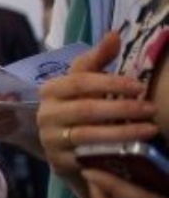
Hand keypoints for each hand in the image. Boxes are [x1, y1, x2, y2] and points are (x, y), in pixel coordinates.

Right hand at [36, 32, 158, 179]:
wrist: (68, 150)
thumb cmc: (81, 110)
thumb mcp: (86, 83)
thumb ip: (98, 59)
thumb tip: (114, 34)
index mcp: (50, 90)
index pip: (79, 81)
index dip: (110, 83)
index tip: (139, 86)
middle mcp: (45, 114)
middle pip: (84, 109)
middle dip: (121, 108)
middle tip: (151, 109)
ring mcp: (50, 140)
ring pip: (88, 135)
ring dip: (123, 132)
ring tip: (150, 129)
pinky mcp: (59, 163)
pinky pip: (88, 157)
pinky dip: (111, 153)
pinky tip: (133, 150)